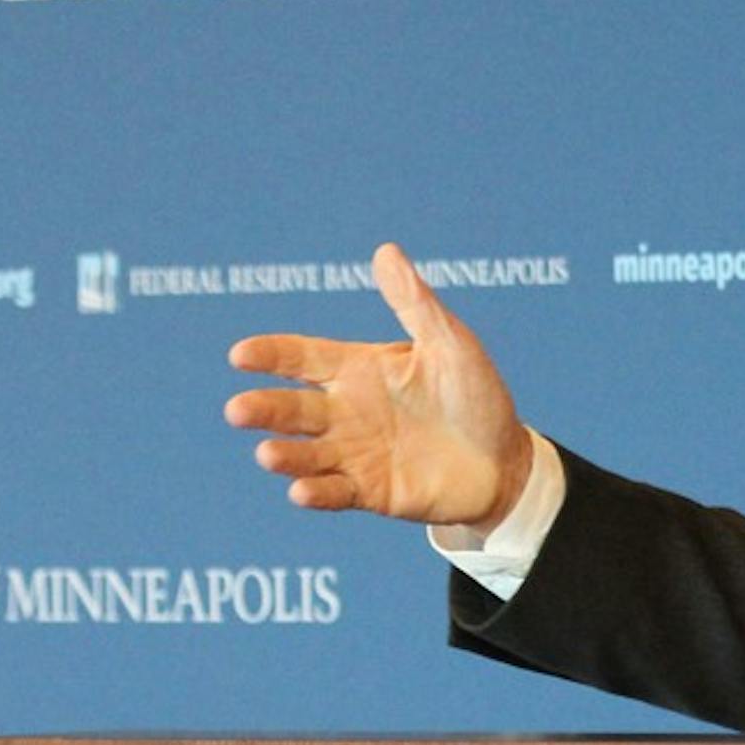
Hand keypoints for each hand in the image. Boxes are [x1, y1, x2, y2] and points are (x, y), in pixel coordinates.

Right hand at [224, 243, 533, 529]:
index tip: (240, 355)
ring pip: (306, 454)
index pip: (302, 358)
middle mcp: (346, 412)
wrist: (507, 461)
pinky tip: (301, 491)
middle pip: (292, 409)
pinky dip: (317, 493)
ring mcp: (354, 454)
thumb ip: (415, 304)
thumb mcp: (452, 345)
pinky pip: (336, 493)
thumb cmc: (477, 396)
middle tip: (237, 411)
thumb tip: (386, 251)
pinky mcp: (371, 492)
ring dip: (285, 455)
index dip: (271, 355)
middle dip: (264, 409)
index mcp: (358, 370)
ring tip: (268, 454)